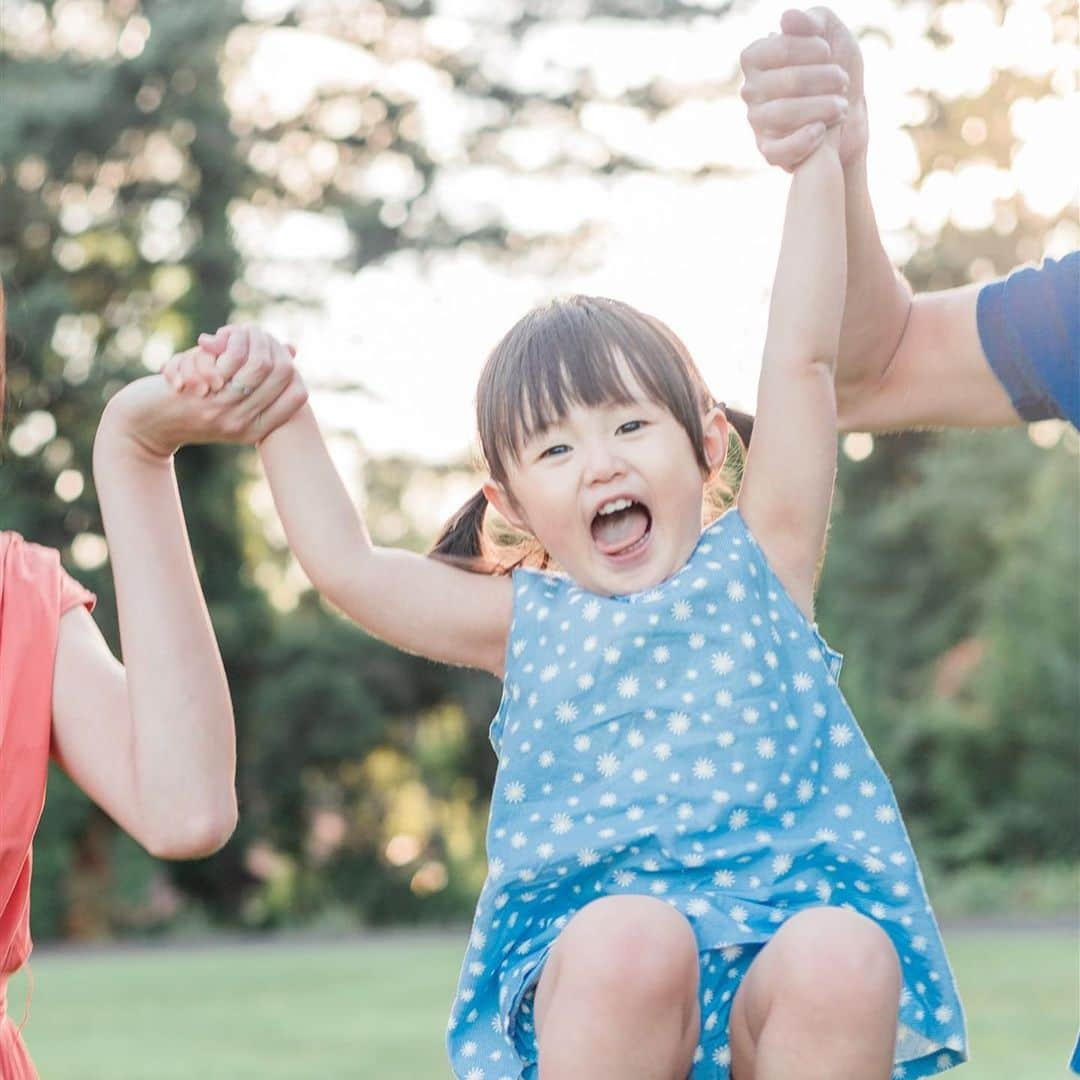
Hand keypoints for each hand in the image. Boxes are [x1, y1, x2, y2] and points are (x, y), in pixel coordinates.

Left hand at [161, 324, 306, 445]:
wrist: (144, 425)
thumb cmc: (189, 406)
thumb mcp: (228, 398)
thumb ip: (258, 379)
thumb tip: (292, 349)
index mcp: (257, 429)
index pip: (299, 393)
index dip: (289, 366)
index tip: (269, 350)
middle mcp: (245, 424)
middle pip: (282, 371)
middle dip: (268, 343)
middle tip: (250, 332)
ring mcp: (224, 413)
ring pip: (259, 362)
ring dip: (247, 338)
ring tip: (232, 333)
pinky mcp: (201, 399)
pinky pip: (229, 360)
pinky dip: (224, 344)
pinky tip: (210, 342)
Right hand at [740, 7, 867, 171]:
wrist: (847, 107)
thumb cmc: (833, 66)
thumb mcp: (828, 33)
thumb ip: (810, 21)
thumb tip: (786, 18)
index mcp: (756, 58)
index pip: (778, 50)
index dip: (810, 49)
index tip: (828, 52)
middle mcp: (750, 90)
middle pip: (787, 83)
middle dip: (824, 80)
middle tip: (843, 80)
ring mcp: (757, 122)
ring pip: (783, 115)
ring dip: (821, 108)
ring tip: (841, 106)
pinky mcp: (769, 150)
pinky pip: (778, 150)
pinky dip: (803, 140)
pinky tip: (822, 130)